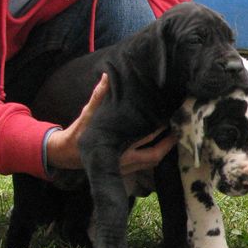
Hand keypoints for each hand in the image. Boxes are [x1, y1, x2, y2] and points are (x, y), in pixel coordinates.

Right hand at [45, 73, 175, 172]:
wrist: (66, 155)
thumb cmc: (79, 133)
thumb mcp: (87, 115)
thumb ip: (98, 97)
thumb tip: (107, 76)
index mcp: (117, 146)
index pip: (146, 138)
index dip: (161, 129)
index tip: (171, 117)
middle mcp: (125, 160)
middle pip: (155, 153)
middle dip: (169, 141)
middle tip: (180, 126)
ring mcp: (127, 167)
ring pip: (152, 161)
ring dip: (165, 149)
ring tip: (175, 134)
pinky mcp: (126, 170)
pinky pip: (147, 164)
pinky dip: (156, 155)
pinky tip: (163, 143)